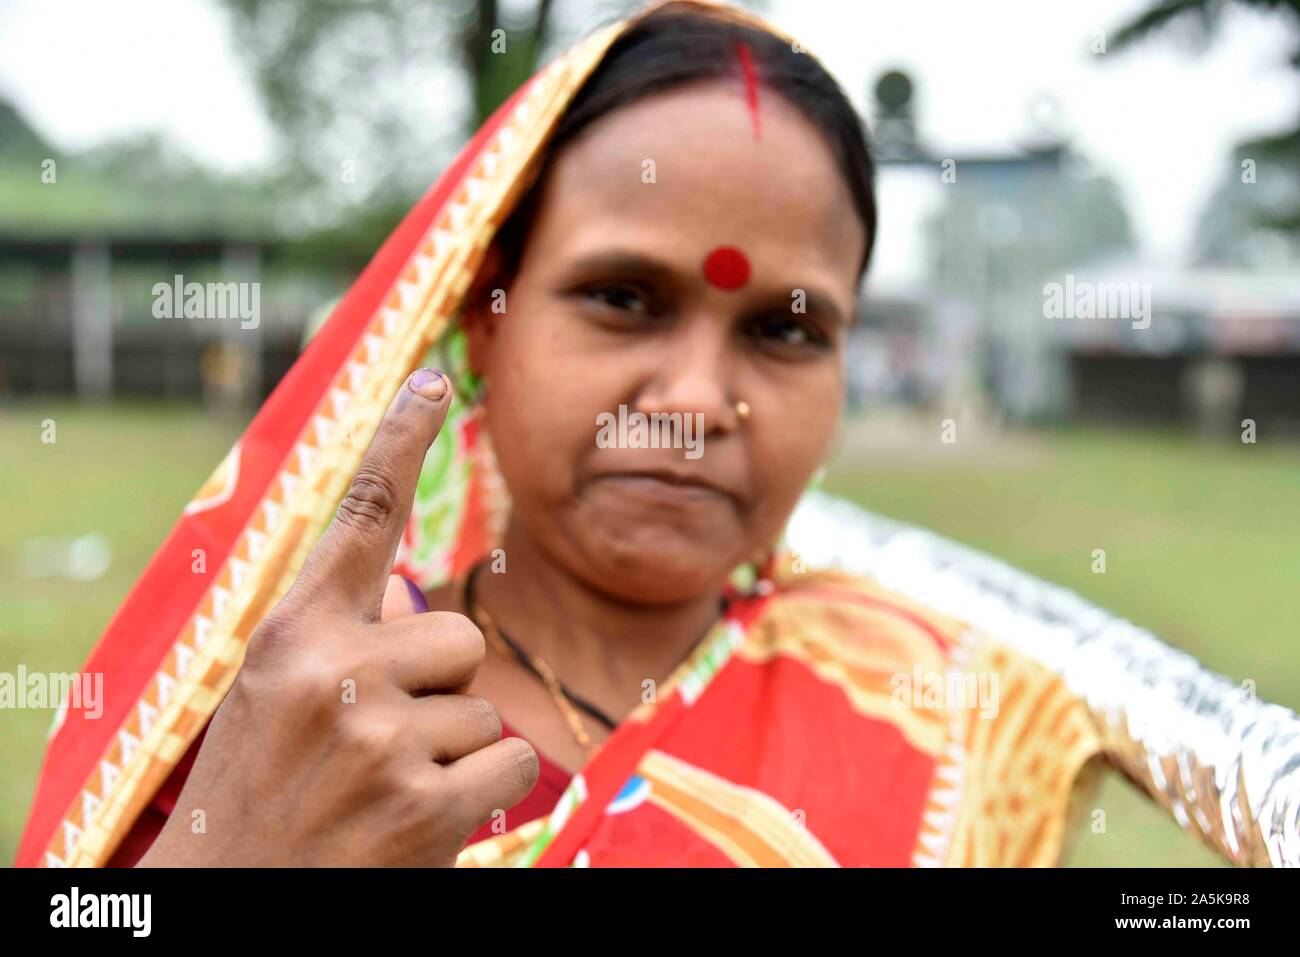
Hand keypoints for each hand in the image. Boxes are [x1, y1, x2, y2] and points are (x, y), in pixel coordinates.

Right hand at [138, 368, 538, 866]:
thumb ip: (342, 639)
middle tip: (371, 745)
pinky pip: (510, 764)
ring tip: (379, 793)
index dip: (396, 443)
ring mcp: (380, 738)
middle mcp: (333, 673)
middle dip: (437, 688)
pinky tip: (417, 825)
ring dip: (450, 749)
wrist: (231, 903)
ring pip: (482, 706)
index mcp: (290, 637)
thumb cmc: (260, 796)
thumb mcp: (274, 702)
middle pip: (457, 636)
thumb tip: (415, 592)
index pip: (354, 520)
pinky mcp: (425, 803)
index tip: (432, 380)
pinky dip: (482, 798)